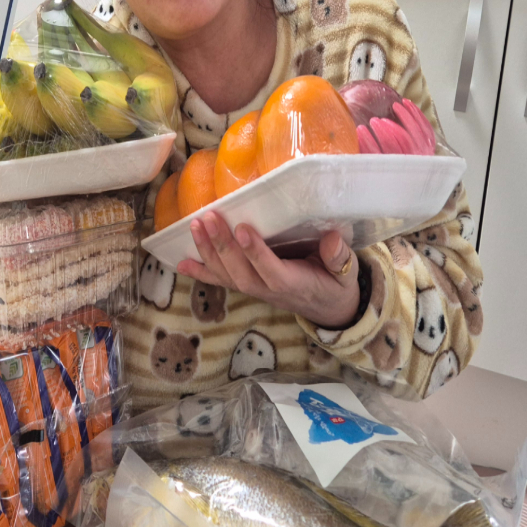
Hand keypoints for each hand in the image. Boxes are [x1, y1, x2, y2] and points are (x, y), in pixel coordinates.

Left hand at [178, 212, 360, 328]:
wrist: (329, 309)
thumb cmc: (337, 284)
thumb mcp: (346, 273)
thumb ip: (340, 258)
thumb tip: (333, 238)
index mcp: (295, 284)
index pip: (272, 271)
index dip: (256, 252)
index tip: (243, 229)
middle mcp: (270, 290)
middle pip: (241, 271)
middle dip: (222, 245)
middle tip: (209, 218)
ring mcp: (256, 289)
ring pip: (227, 275)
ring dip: (208, 251)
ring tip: (195, 225)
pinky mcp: (248, 286)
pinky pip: (220, 280)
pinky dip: (200, 271)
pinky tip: (180, 261)